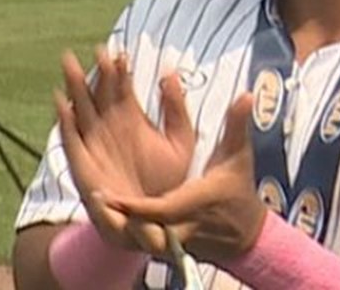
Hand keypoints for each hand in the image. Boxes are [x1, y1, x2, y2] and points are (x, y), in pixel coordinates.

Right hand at [54, 48, 197, 248]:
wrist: (151, 218)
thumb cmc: (166, 181)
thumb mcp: (181, 143)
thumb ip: (176, 111)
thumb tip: (170, 74)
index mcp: (130, 117)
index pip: (121, 85)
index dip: (119, 68)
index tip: (119, 51)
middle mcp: (108, 124)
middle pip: (98, 90)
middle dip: (96, 70)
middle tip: (97, 49)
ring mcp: (93, 140)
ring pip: (81, 106)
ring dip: (75, 85)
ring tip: (70, 63)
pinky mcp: (82, 159)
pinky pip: (71, 136)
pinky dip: (65, 119)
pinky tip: (62, 102)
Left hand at [102, 95, 267, 262]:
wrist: (245, 234)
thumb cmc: (237, 190)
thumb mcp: (237, 158)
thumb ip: (236, 128)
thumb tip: (246, 94)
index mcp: (197, 204)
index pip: (162, 210)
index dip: (135, 206)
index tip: (106, 193)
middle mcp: (182, 226)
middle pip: (146, 226)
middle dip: (119, 214)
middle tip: (94, 195)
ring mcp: (173, 239)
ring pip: (139, 234)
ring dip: (116, 219)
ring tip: (93, 198)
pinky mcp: (166, 245)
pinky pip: (139, 236)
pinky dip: (122, 222)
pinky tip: (103, 205)